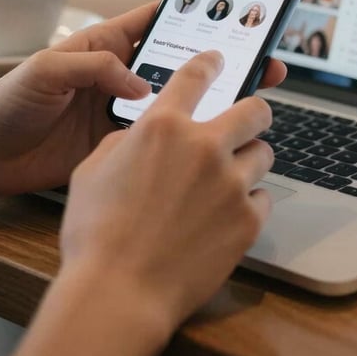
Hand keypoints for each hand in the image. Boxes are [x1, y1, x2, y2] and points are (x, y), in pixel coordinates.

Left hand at [0, 1, 284, 198]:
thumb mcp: (44, 70)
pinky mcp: (120, 147)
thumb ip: (93, 68)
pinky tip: (210, 142)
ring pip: (178, 102)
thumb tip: (140, 87)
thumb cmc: (6, 102)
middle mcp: (121, 76)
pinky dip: (185, 140)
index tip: (234, 11)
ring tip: (249, 98)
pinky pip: (160, 140)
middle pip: (180, 62)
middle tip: (260, 60)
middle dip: (219, 60)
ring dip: (209, 101)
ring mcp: (122, 112)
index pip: (158, 20)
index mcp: (105, 45)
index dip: (195, 13)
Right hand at [60, 49, 279, 331]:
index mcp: (163, 126)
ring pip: (264, 154)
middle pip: (254, 110)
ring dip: (248, 161)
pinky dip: (248, 204)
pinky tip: (226, 218)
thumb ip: (125, 141)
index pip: (197, 76)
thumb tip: (143, 136)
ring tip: (229, 180)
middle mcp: (204, 146)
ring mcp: (231, 184)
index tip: (218, 60)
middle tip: (246, 123)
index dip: (210, 63)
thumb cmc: (95, 234)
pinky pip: (262, 199)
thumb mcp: (92, 170)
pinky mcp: (248, 221)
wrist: (118, 295)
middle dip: (254, 112)